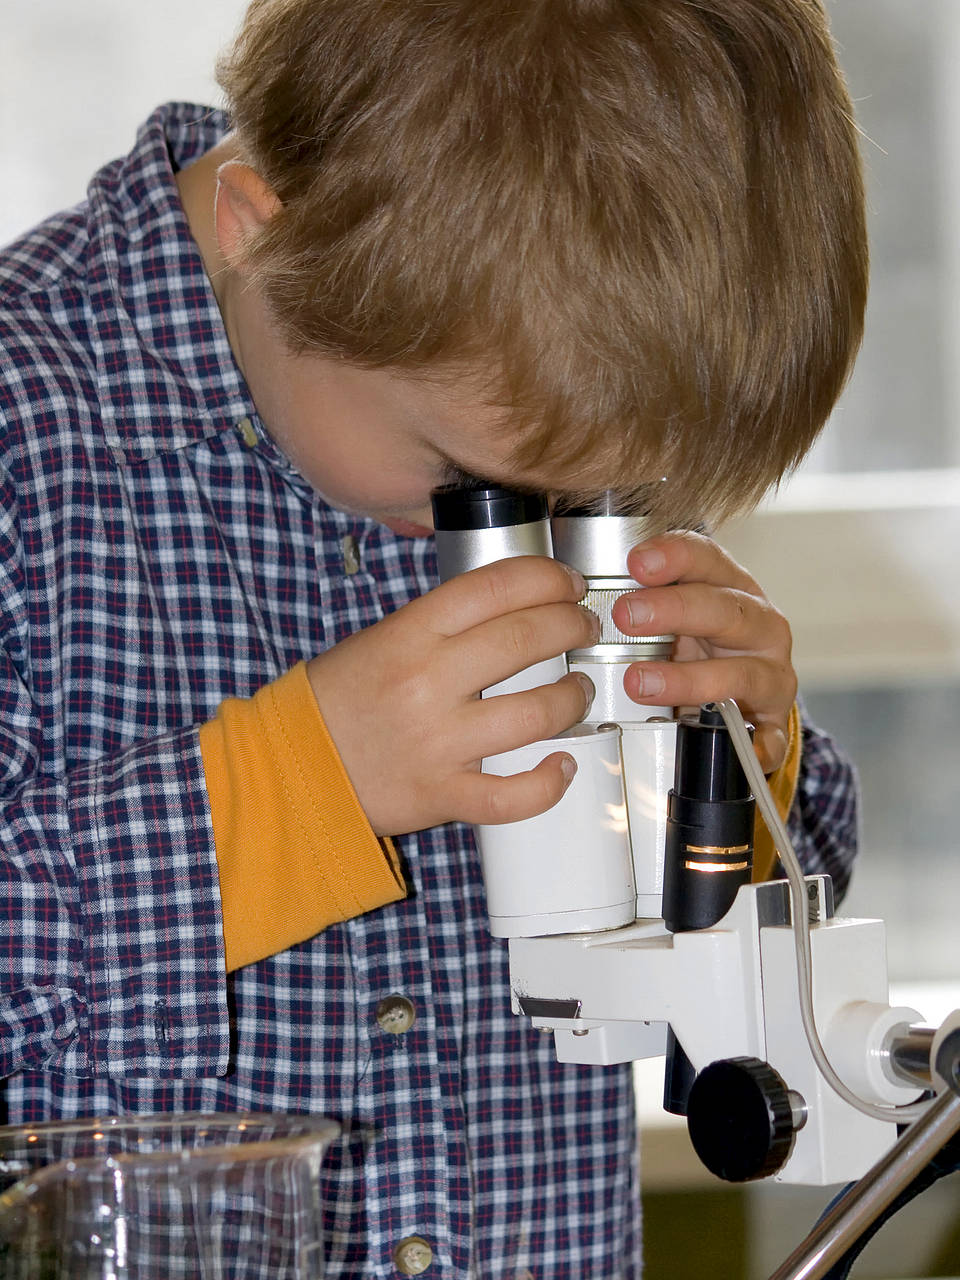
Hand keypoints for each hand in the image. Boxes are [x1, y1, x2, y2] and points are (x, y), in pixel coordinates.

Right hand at [306, 556, 597, 835]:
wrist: (293, 767)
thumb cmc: (340, 701)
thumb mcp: (382, 639)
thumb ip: (442, 624)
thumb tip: (514, 607)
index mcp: (410, 634)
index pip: (495, 587)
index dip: (546, 577)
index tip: (567, 583)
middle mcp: (427, 682)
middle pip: (526, 639)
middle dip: (572, 627)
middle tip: (582, 628)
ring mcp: (438, 742)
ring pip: (535, 714)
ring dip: (572, 698)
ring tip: (578, 690)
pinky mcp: (442, 794)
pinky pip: (511, 795)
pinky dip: (547, 783)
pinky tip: (562, 767)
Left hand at [612, 531, 796, 773]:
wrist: (748, 693)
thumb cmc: (705, 645)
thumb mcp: (677, 615)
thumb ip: (645, 600)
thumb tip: (582, 596)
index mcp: (734, 589)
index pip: (709, 559)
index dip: (675, 556)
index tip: (637, 562)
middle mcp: (760, 626)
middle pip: (724, 609)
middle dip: (674, 610)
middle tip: (625, 616)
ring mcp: (770, 674)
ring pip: (739, 673)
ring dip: (688, 679)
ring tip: (640, 683)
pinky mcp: (773, 721)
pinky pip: (769, 735)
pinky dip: (757, 743)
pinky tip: (740, 748)